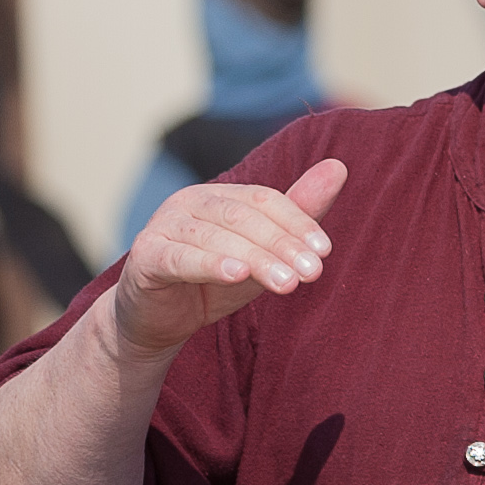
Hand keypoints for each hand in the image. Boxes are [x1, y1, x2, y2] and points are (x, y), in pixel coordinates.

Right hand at [110, 159, 346, 357]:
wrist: (158, 318)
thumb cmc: (214, 281)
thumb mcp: (263, 252)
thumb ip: (298, 213)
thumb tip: (339, 166)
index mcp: (218, 196)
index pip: (264, 199)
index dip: (297, 222)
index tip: (324, 250)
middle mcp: (189, 202)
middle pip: (243, 217)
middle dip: (282, 244)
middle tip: (312, 272)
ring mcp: (163, 226)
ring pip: (215, 237)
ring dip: (256, 259)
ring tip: (288, 283)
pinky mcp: (145, 257)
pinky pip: (180, 258)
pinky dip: (210, 264)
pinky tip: (237, 275)